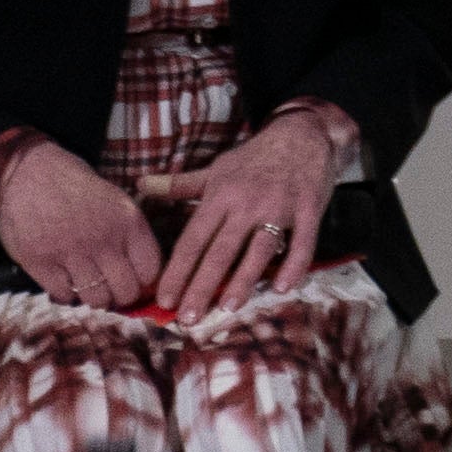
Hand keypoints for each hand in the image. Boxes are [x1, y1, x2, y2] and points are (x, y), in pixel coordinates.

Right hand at [0, 131, 159, 309]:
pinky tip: (65, 282)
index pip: (151, 270)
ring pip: (96, 299)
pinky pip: (64, 295)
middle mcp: (103, 239)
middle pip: (125, 291)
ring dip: (94, 298)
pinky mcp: (40, 262)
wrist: (32, 175)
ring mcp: (71, 252)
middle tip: (112, 290)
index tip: (136, 283)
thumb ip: (131, 237)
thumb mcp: (118, 204)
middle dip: (120, 296)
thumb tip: (146, 278)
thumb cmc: (79, 193)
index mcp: (128, 222)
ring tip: (89, 287)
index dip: (145, 282)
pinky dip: (66, 295)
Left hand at [146, 106, 343, 318]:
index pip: (193, 240)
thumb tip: (140, 185)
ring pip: (259, 250)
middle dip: (202, 287)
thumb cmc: (255, 157)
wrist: (304, 133)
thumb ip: (180, 185)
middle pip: (221, 251)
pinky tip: (283, 288)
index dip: (177, 272)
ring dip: (243, 280)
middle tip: (188, 318)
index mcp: (222, 195)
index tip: (165, 300)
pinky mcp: (311, 208)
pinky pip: (303, 242)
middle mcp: (248, 203)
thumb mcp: (216, 168)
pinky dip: (295, 265)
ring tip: (228, 308)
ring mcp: (281, 206)